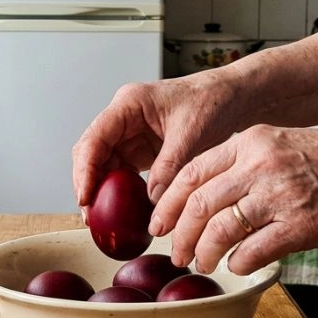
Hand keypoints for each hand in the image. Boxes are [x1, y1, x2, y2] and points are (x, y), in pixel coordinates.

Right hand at [72, 74, 243, 208]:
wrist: (232, 99)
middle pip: (93, 153)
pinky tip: (123, 210)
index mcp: (129, 104)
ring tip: (102, 218)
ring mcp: (132, 135)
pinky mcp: (143, 150)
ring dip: (103, 191)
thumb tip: (152, 200)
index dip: (85, 169)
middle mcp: (124, 119)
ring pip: (105, 166)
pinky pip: (124, 173)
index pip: (95, 138)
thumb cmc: (213, 101)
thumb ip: (169, 166)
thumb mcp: (191, 134)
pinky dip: (121, 192)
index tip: (85, 195)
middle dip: (88, 183)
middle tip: (89, 213)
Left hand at [150, 125, 317, 274]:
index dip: (169, 203)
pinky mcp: (300, 225)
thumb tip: (207, 197)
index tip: (160, 223)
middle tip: (176, 252)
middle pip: (198, 203)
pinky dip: (237, 263)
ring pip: (219, 229)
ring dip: (204, 253)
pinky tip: (238, 265)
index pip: (191, 172)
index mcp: (252, 141)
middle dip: (180, 235)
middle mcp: (261, 164)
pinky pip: (251, 251)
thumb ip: (245, 163)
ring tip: (203, 263)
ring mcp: (280, 195)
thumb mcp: (282, 144)